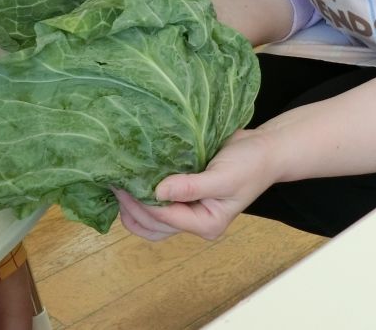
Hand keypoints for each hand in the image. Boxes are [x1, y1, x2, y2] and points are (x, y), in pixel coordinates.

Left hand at [114, 129, 277, 241]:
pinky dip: (141, 197)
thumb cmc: (249, 164)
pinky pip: (157, 204)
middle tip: (112, 182)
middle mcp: (194, 221)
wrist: (263, 150)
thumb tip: (158, 192)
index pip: (164, 217)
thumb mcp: (223, 177)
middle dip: (130, 207)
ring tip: (116, 185)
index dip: (140, 202)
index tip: (121, 182)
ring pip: (151, 220)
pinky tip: (129, 182)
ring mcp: (188, 211)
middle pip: (152, 225)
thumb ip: (192, 187)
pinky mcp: (183, 196)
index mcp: (206, 223)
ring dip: (132, 206)